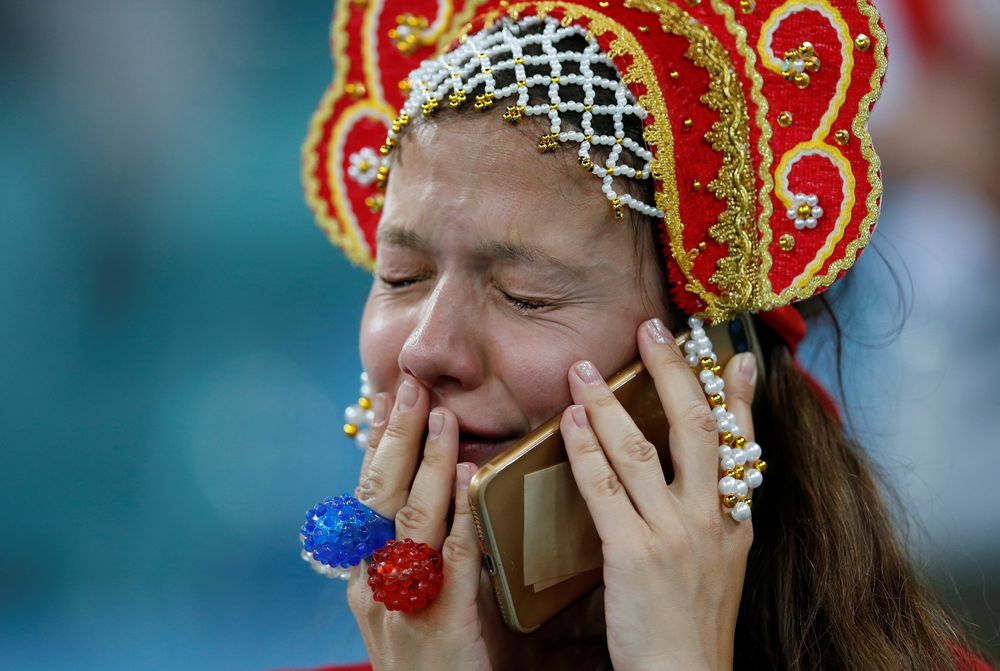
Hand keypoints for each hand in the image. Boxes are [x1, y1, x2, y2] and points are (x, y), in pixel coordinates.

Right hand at [348, 378, 492, 670]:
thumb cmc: (434, 657)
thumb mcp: (414, 596)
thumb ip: (424, 547)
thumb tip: (448, 486)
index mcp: (362, 572)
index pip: (365, 494)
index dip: (376, 443)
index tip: (385, 397)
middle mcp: (370, 581)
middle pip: (378, 495)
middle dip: (396, 437)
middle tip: (411, 387)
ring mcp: (399, 601)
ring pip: (409, 519)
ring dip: (427, 462)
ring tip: (441, 416)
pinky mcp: (438, 620)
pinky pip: (450, 557)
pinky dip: (459, 514)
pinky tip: (468, 478)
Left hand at [560, 318, 756, 670]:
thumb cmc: (696, 623)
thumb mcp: (725, 562)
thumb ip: (721, 512)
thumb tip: (712, 473)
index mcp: (737, 519)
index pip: (742, 440)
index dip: (737, 392)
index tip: (729, 349)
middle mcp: (711, 518)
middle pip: (696, 426)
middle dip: (673, 371)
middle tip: (651, 328)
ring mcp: (673, 534)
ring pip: (640, 449)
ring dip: (608, 402)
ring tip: (584, 369)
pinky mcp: (633, 555)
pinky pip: (604, 489)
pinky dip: (585, 449)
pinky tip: (570, 421)